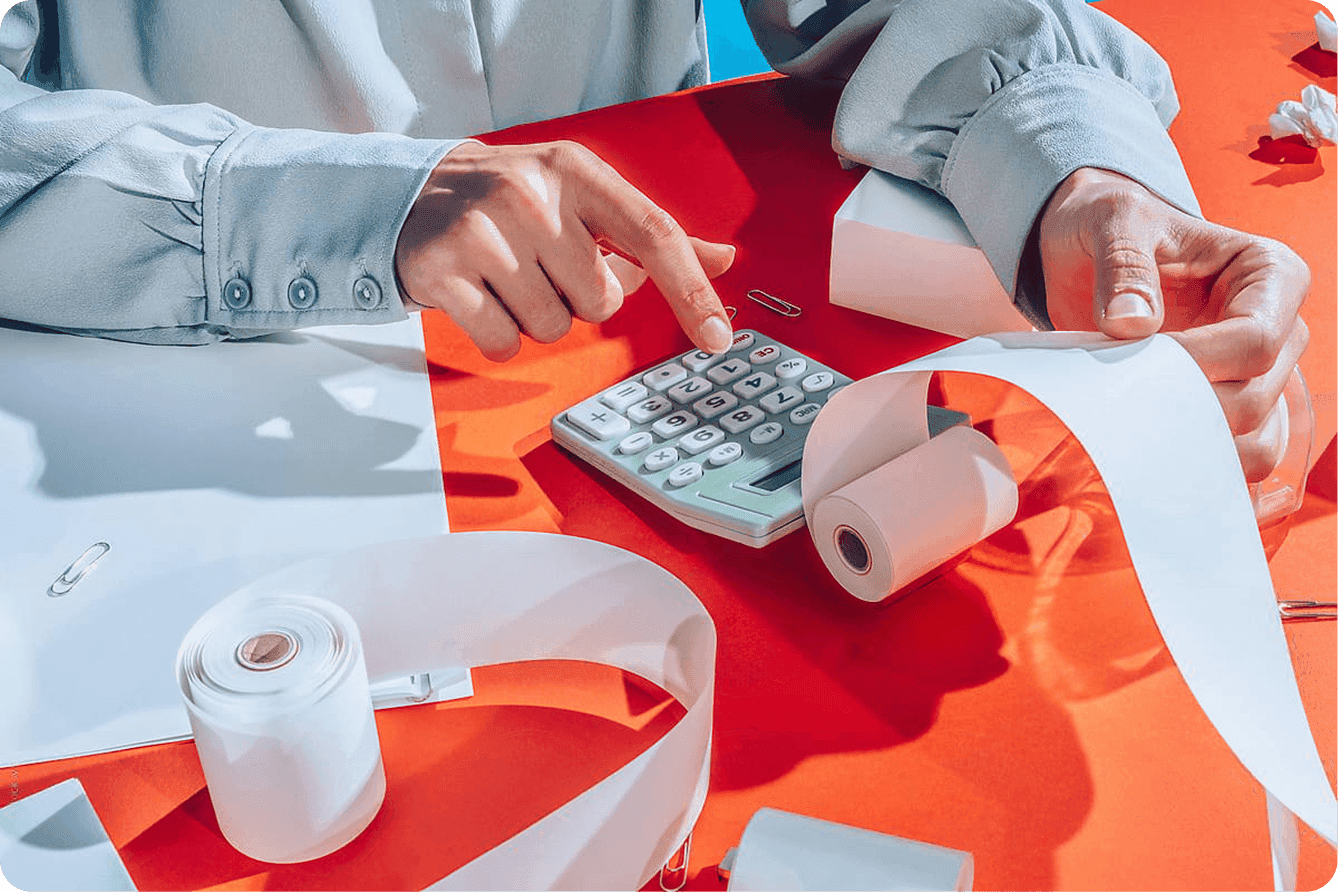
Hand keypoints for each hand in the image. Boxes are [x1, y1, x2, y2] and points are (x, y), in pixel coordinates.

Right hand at [395, 140, 735, 360]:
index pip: (653, 233)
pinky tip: (481, 296)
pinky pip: (504, 343)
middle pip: (601, 300)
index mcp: (575, 170)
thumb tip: (722, 260)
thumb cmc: (511, 201)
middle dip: (579, 298)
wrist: (413, 195)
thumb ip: (649, 234)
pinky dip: (498, 334)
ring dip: (537, 317)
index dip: (691, 290)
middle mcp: (530, 194)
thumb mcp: (582, 197)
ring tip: (509, 278)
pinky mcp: (441, 270)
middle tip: (543, 266)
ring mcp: (482, 231)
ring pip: (553, 327)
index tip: (718, 336)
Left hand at [1039, 167, 1309, 481]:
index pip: (1254, 340)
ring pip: (1255, 441)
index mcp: (1269, 275)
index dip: (1197, 364)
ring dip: (1192, 448)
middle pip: (1254, 398)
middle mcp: (1279, 329)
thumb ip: (1123, 267)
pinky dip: (1198, 468)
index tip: (1136, 365)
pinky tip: (1153, 466)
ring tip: (1132, 433)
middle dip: (1186, 410)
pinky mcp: (1228, 406)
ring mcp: (1258, 375)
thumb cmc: (1114, 226)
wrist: (1093, 249)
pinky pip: (1236, 456)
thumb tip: (1131, 324)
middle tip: (1120, 403)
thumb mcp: (1113, 224)